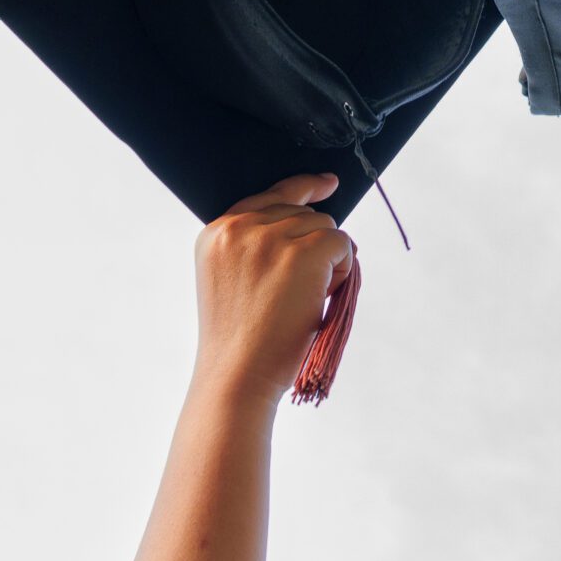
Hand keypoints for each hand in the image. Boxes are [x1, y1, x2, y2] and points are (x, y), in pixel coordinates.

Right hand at [192, 174, 357, 409]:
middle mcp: (240, 227)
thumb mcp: (230, 281)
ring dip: (329, 261)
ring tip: (305, 299)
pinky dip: (344, 270)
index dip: (303, 188)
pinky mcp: (303, 254)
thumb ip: (255, 247)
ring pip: (326, 227)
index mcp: (216, 232)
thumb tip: (315, 225)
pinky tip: (322, 298)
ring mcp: (271, 238)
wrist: (237, 376)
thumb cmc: (240, 342)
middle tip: (298, 292)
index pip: (268, 195)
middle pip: (304, 213)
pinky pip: (343, 244)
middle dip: (313, 247)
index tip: (328, 183)